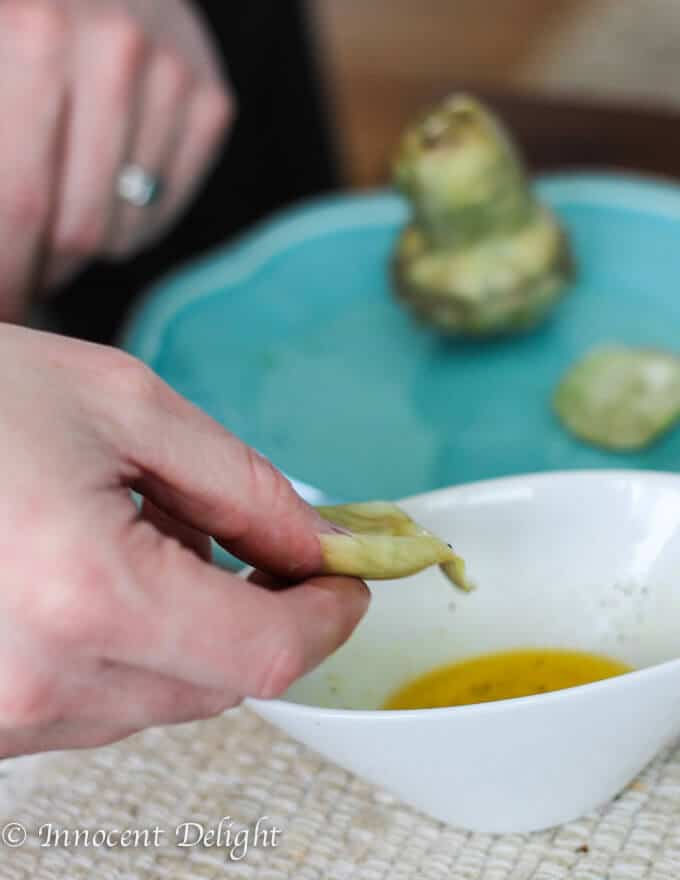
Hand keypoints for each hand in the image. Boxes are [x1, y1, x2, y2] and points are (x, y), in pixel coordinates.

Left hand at [0, 0, 232, 320]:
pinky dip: (126, 221)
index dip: (6, 272)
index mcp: (31, 31)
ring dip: (77, 243)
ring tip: (50, 216)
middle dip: (37, 271)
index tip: (3, 314)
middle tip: (18, 277)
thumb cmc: (19, 27)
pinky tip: (101, 187)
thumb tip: (6, 300)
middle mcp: (115, 47)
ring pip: (122, 231)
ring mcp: (175, 76)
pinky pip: (164, 212)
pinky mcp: (212, 102)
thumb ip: (3, 176)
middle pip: (77, 230)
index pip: (18, 201)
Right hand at [0, 325, 368, 757]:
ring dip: (195, 624)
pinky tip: (103, 572)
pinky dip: (134, 642)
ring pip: (163, 692)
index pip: (264, 652)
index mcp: (86, 597)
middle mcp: (39, 681)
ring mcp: (1, 715)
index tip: (350, 580)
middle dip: (266, 613)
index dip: (327, 618)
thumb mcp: (119, 406)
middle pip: (222, 681)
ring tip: (154, 536)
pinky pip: (98, 696)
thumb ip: (238, 483)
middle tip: (271, 547)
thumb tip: (311, 539)